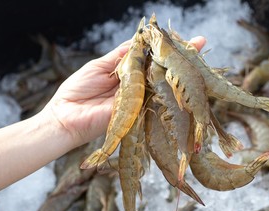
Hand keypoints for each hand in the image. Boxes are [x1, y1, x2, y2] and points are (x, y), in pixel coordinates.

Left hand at [44, 36, 206, 146]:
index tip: (180, 36)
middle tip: (201, 43)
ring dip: (180, 71)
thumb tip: (140, 39)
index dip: (165, 47)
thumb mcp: (101, 65)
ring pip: (163, 83)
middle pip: (162, 69)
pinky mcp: (139, 111)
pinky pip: (154, 98)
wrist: (67, 116)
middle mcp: (138, 85)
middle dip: (181, 57)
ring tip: (198, 57)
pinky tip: (182, 78)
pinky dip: (168, 88)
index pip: (151, 57)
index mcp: (128, 72)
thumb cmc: (79, 90)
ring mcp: (140, 99)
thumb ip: (122, 55)